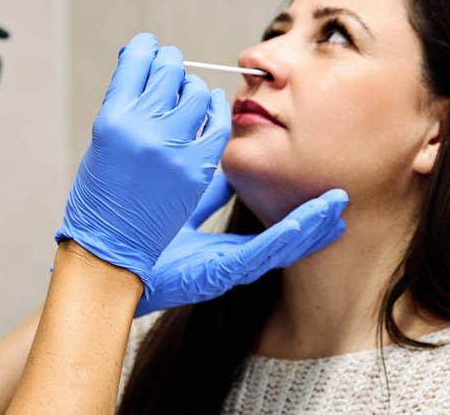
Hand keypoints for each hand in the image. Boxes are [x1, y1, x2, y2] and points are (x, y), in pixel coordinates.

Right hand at [56, 33, 230, 293]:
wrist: (109, 250)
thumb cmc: (99, 195)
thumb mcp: (101, 142)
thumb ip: (124, 102)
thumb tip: (142, 57)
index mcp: (111, 118)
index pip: (136, 61)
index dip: (146, 49)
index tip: (150, 49)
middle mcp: (142, 128)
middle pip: (169, 70)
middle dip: (170, 65)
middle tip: (170, 70)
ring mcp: (172, 149)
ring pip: (197, 92)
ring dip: (193, 88)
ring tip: (188, 96)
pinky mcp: (196, 170)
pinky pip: (218, 124)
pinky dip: (218, 111)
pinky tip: (213, 108)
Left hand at [136, 172, 346, 316]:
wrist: (107, 269)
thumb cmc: (139, 246)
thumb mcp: (179, 214)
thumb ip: (204, 196)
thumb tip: (225, 175)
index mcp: (221, 252)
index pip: (269, 233)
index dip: (299, 220)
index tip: (326, 202)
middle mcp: (229, 263)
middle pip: (284, 243)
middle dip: (315, 226)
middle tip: (342, 206)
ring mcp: (227, 270)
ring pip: (281, 248)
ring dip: (311, 228)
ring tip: (337, 210)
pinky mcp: (218, 274)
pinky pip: (261, 251)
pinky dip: (290, 234)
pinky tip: (310, 219)